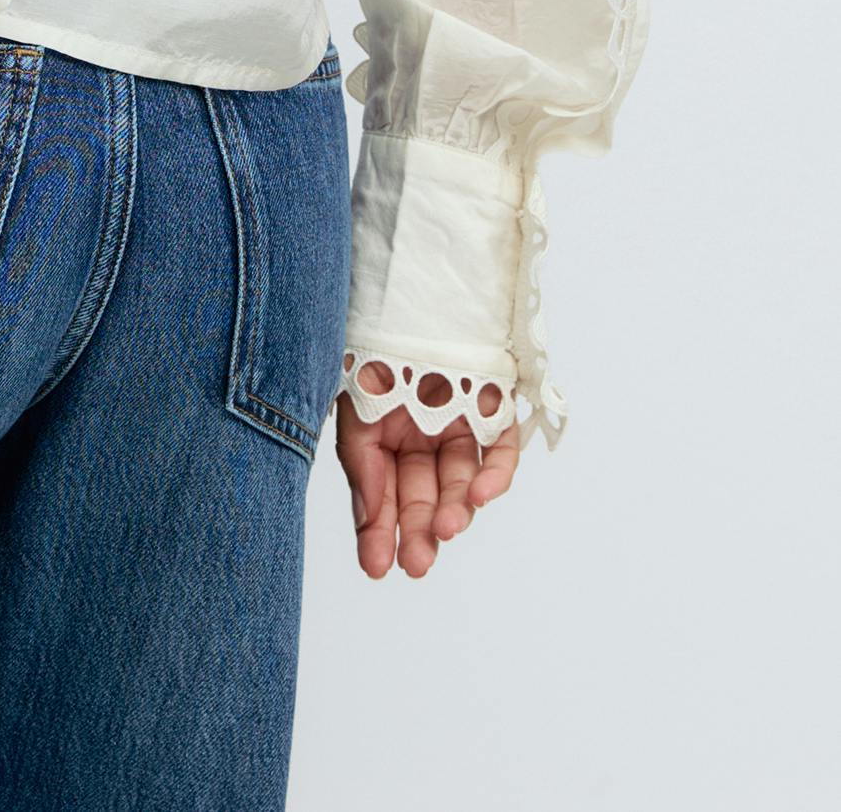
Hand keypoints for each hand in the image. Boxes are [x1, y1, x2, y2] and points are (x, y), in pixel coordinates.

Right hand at [333, 364, 520, 577]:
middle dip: (419, 530)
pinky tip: (480, 498)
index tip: (377, 567)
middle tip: (417, 562)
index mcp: (383, 434)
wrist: (403, 286)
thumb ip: (362, 469)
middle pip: (424, 492)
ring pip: (462, 479)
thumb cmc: (366, 344)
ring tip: (443, 530)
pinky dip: (494, 475)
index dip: (381, 530)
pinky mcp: (494, 406)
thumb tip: (369, 528)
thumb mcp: (352, 412)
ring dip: (454, 509)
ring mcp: (460, 420)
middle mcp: (423, 433)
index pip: (384, 492)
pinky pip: (500, 449)